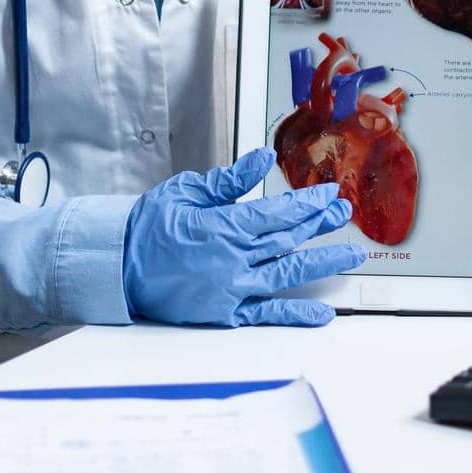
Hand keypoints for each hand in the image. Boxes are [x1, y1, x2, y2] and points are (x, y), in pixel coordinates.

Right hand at [122, 147, 365, 327]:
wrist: (118, 268)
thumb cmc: (149, 226)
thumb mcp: (186, 191)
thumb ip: (229, 180)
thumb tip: (262, 158)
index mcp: (224, 226)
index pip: (279, 213)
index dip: (308, 204)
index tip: (330, 196)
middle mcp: (234, 259)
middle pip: (289, 239)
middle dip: (321, 224)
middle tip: (345, 213)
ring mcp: (232, 289)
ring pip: (288, 273)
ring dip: (323, 263)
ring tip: (353, 256)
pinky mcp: (225, 313)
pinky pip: (267, 314)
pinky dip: (296, 313)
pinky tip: (322, 313)